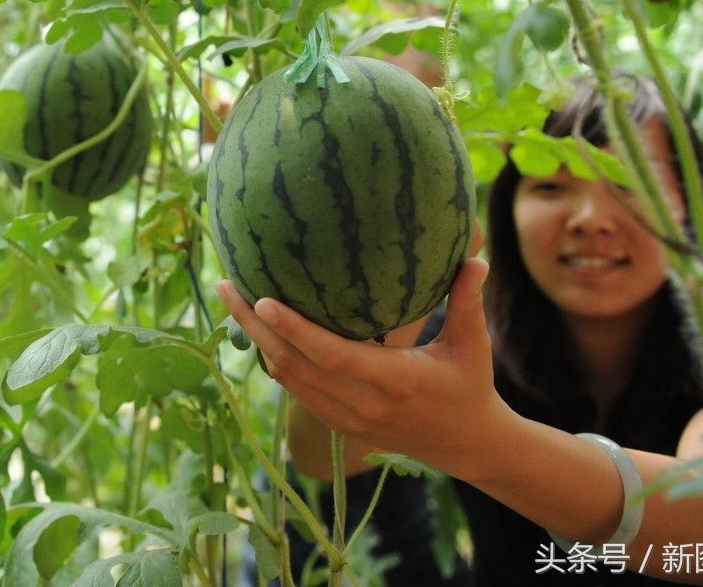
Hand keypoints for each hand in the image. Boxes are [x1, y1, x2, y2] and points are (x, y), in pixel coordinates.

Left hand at [216, 258, 505, 477]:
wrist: (465, 445)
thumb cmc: (469, 385)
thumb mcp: (472, 345)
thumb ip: (467, 302)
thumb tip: (476, 257)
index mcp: (393, 380)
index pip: (331, 355)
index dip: (294, 329)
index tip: (262, 298)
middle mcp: (361, 403)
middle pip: (292, 364)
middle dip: (253, 324)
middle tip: (226, 284)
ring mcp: (345, 418)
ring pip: (286, 378)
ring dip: (255, 339)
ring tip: (231, 299)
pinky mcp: (338, 424)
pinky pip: (293, 389)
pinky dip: (271, 357)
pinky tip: (257, 328)